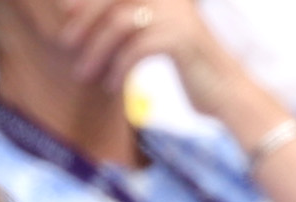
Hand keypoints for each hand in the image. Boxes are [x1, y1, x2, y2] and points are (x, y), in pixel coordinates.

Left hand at [59, 0, 251, 117]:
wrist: (230, 95)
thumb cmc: (193, 70)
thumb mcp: (161, 39)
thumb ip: (135, 24)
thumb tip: (88, 20)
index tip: (66, 13)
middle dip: (84, 19)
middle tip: (66, 43)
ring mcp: (176, 15)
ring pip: (119, 24)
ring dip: (95, 50)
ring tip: (83, 73)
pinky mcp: (180, 39)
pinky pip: (135, 49)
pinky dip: (117, 68)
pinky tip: (110, 85)